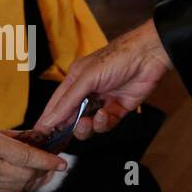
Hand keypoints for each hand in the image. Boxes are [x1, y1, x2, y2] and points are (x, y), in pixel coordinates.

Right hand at [0, 128, 66, 191]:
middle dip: (36, 172)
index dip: (48, 161)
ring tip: (17, 173)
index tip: (61, 164)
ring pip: (13, 190)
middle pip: (25, 177)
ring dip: (21, 182)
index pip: (29, 157)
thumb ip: (9, 136)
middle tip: (39, 165)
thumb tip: (31, 137)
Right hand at [36, 21, 172, 141]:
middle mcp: (88, 92)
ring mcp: (104, 101)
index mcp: (75, 80)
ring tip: (88, 121)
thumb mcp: (87, 78)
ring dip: (86, 127)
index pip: (56, 105)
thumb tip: (48, 121)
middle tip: (65, 135)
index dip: (48, 121)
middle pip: (71, 118)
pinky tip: (106, 114)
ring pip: (88, 125)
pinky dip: (104, 123)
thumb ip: (68, 101)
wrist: (151, 55)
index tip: (40, 136)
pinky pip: (106, 124)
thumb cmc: (118, 57)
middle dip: (68, 128)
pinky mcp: (119, 108)